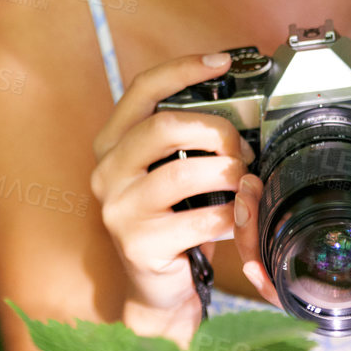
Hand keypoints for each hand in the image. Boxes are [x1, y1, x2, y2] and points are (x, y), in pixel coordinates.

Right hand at [89, 52, 255, 325]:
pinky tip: (239, 216)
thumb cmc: (174, 217)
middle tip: (241, 148)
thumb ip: (188, 137)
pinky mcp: (140, 245)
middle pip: (165, 126)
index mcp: (113, 142)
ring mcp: (119, 210)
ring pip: (184, 172)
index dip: (184, 69)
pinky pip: (201, 219)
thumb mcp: (172, 168)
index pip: (143, 88)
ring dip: (228, 173)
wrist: (158, 288)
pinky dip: (232, 214)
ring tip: (243, 183)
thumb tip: (240, 106)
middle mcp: (107, 171)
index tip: (222, 61)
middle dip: (216, 130)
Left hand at [231, 181, 350, 308]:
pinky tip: (263, 188)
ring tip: (249, 187)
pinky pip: (284, 227)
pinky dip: (268, 209)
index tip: (253, 264)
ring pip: (271, 247)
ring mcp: (322, 256)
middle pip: (271, 267)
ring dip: (253, 218)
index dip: (270, 286)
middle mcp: (330, 279)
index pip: (298, 299)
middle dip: (249, 234)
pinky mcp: (323, 231)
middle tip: (247, 197)